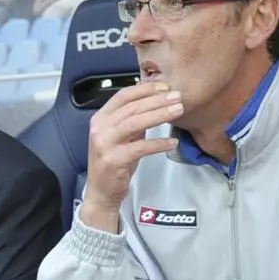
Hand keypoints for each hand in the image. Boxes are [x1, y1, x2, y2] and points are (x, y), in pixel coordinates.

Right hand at [81, 82, 182, 229]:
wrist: (101, 191)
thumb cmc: (114, 163)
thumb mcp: (122, 137)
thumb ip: (133, 120)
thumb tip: (154, 103)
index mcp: (101, 118)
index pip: (123, 96)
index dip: (145, 89)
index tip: (164, 87)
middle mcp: (100, 128)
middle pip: (132, 107)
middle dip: (157, 100)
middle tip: (177, 97)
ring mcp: (105, 143)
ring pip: (135, 122)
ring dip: (160, 115)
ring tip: (178, 111)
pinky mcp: (114, 159)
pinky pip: (141, 147)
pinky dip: (158, 143)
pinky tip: (172, 142)